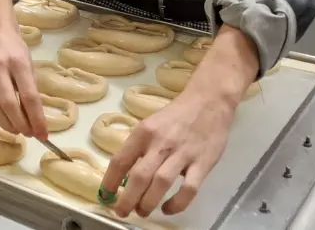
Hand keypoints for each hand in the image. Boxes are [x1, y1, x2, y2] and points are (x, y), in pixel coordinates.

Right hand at [0, 25, 47, 139]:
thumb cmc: (15, 48)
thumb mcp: (30, 64)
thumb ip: (31, 88)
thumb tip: (35, 118)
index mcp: (18, 63)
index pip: (29, 97)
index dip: (37, 119)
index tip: (43, 135)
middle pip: (8, 105)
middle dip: (21, 125)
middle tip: (29, 134)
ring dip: (7, 125)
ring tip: (17, 130)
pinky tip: (2, 121)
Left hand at [101, 92, 233, 216]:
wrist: (208, 101)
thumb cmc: (175, 116)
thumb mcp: (150, 125)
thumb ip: (140, 148)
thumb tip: (124, 175)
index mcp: (143, 133)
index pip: (121, 160)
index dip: (110, 181)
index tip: (106, 196)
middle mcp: (160, 143)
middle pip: (139, 176)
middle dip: (127, 199)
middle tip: (121, 211)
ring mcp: (182, 154)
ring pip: (161, 184)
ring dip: (148, 202)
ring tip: (142, 212)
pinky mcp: (203, 163)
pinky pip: (189, 189)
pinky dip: (178, 203)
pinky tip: (168, 209)